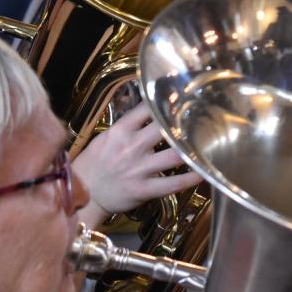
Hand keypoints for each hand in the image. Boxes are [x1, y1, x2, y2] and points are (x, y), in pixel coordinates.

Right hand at [71, 103, 201, 226]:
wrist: (84, 194)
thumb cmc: (93, 164)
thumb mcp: (105, 138)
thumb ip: (127, 127)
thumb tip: (148, 114)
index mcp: (121, 131)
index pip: (147, 108)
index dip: (165, 101)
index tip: (178, 97)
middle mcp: (132, 146)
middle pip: (165, 129)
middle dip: (183, 123)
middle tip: (201, 118)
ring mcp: (140, 168)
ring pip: (174, 155)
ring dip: (192, 149)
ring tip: (207, 142)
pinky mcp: (145, 189)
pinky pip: (174, 183)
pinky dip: (191, 178)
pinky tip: (202, 172)